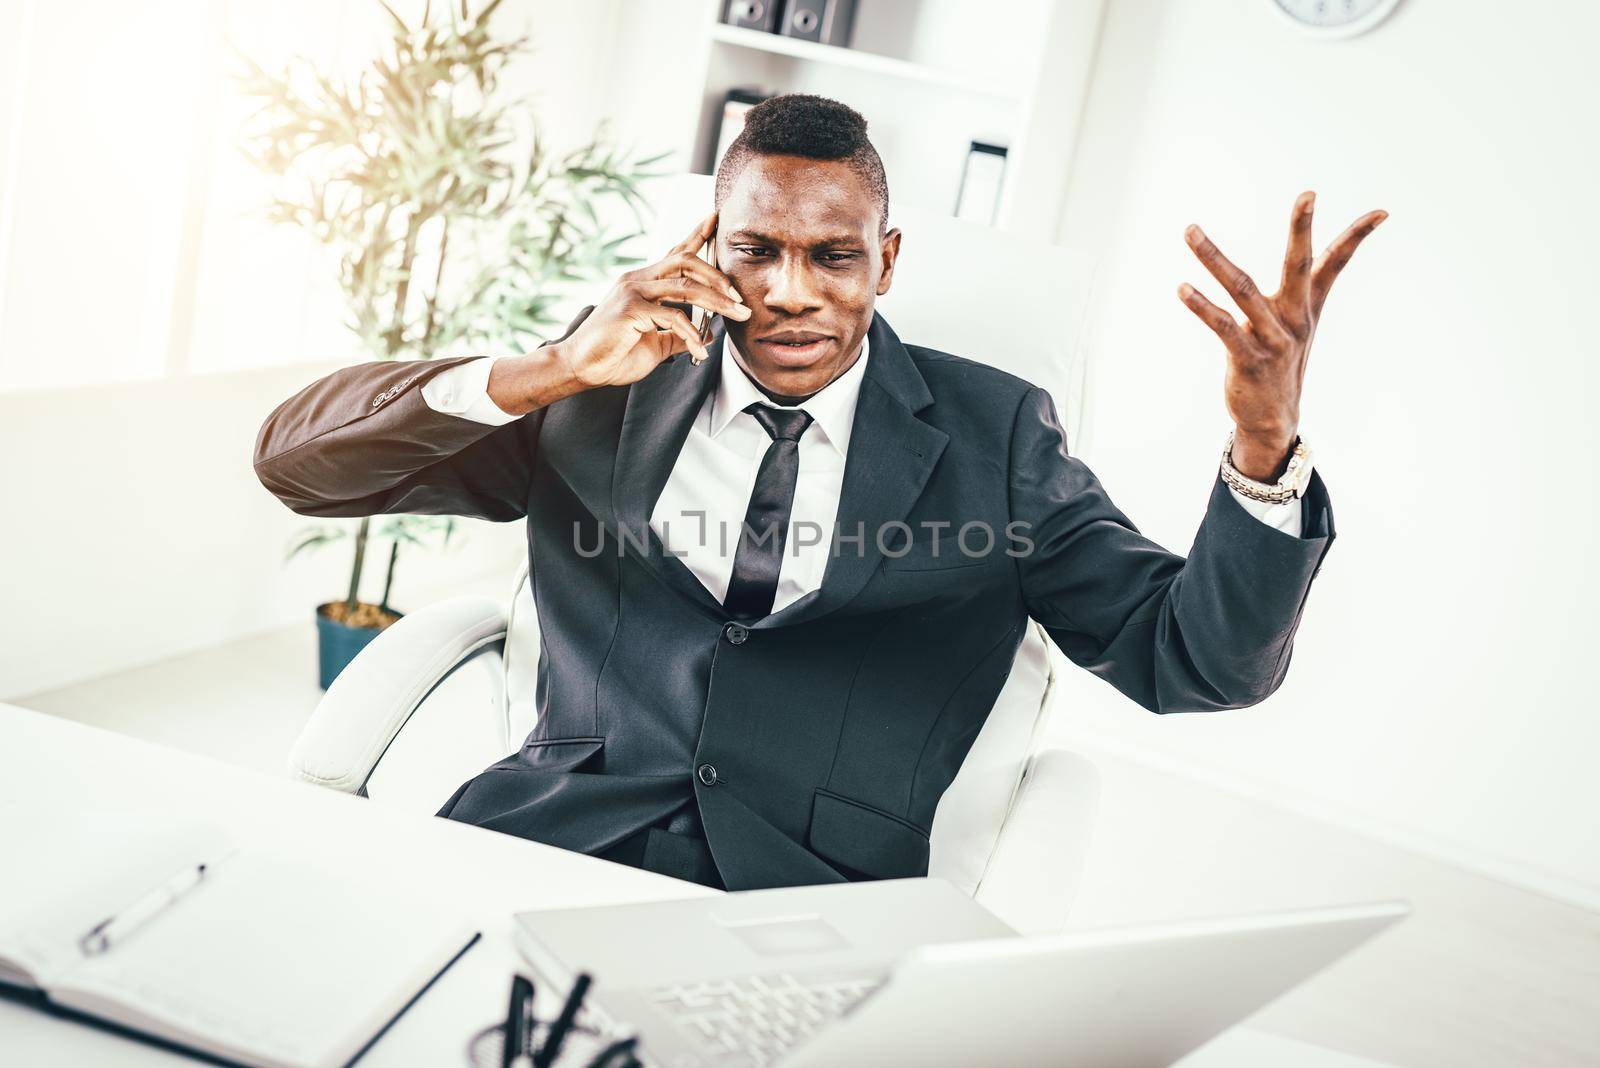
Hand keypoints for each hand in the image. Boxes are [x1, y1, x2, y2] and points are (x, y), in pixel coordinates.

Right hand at [553, 211, 750, 389]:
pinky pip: (673, 316)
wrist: (582, 369)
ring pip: (685, 286)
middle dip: (717, 276)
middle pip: (686, 261)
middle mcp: (638, 280)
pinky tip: (701, 351)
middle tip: (740, 297)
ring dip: (717, 301)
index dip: (696, 235)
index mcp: (643, 283)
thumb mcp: (657, 344)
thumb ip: (680, 335)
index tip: (714, 219)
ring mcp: (633, 292)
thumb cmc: (614, 355)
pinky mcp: (630, 309)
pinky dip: (692, 334)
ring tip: (738, 314)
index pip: (674, 253)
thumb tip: (708, 334)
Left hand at [1178, 191, 1386, 480]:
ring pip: (1243, 289)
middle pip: (1298, 265)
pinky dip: (1202, 307)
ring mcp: (1273, 338)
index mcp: (1307, 306)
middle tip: (1309, 195)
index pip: (1336, 263)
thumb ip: (1298, 289)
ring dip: (1213, 259)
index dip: (1358, 237)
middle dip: (1302, 229)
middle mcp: (1294, 318)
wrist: (1273, 418)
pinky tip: (1183, 288)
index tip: (1383, 211)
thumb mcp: (1294, 324)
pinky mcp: (1248, 359)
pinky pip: (1224, 327)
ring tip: (1191, 231)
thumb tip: (1306, 256)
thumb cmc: (1279, 362)